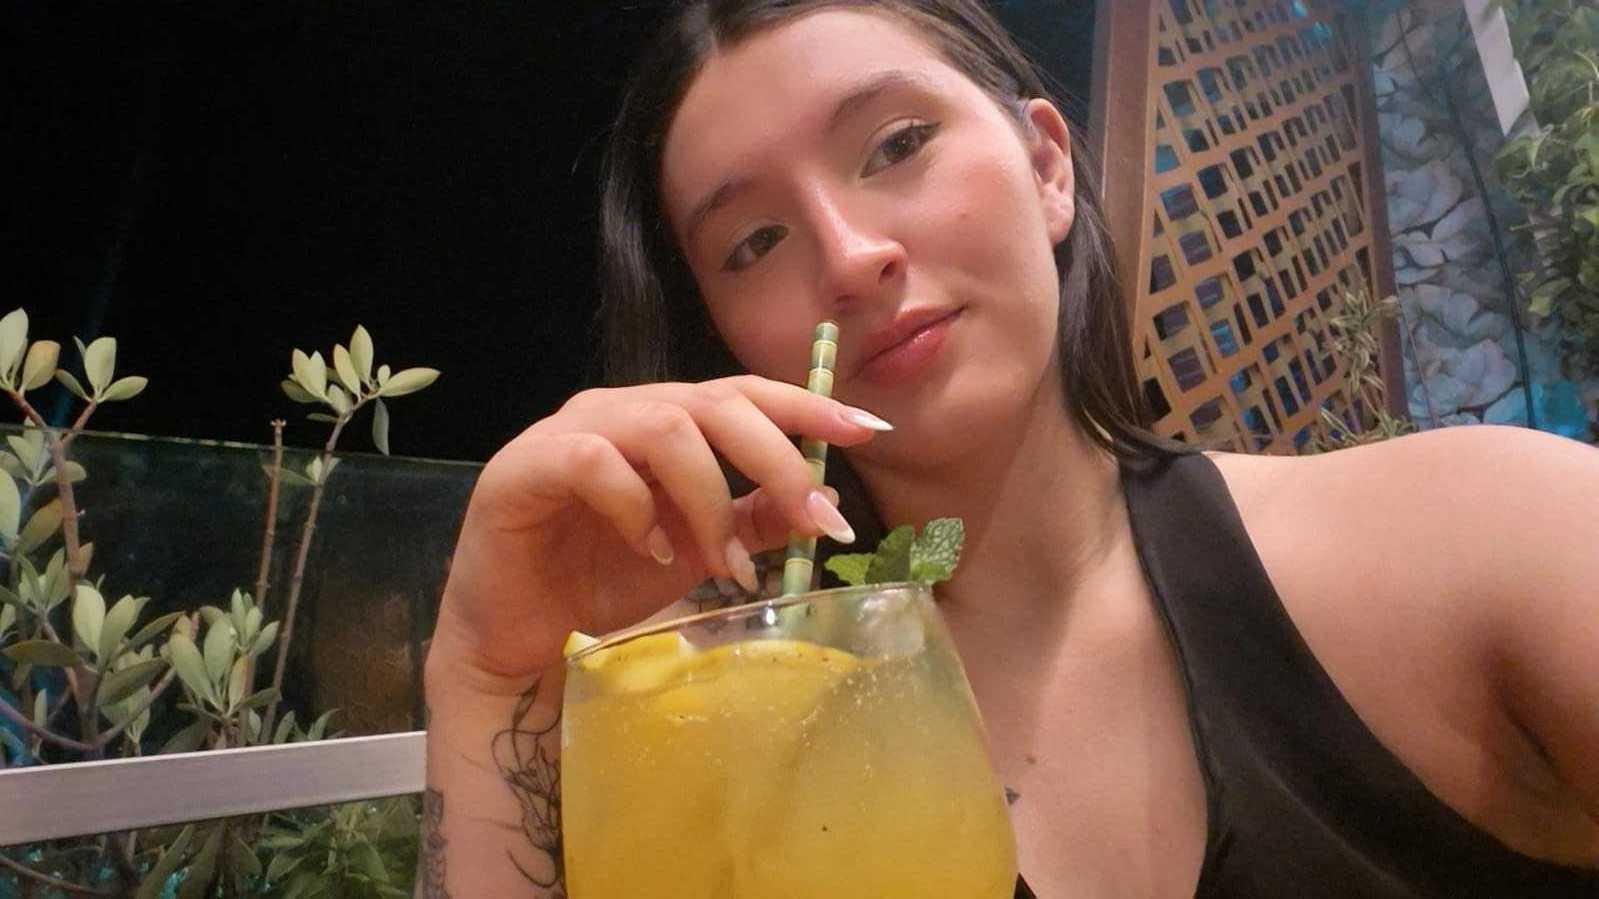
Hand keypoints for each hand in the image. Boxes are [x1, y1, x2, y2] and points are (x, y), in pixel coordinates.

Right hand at [426, 375, 888, 692]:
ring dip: (709, 497)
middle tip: (810, 516)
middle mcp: (621, 411)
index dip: (806, 406)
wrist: (520, 637)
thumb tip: (827, 499)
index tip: (868, 429)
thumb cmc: (604, 582)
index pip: (744, 393)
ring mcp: (570, 432)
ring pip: (664, 426)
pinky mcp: (526, 467)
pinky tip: (651, 550)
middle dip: (775, 457)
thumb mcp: (699, 552)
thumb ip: (754, 521)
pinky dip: (636, 506)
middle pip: (714, 402)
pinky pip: (594, 462)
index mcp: (665, 420)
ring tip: (720, 563)